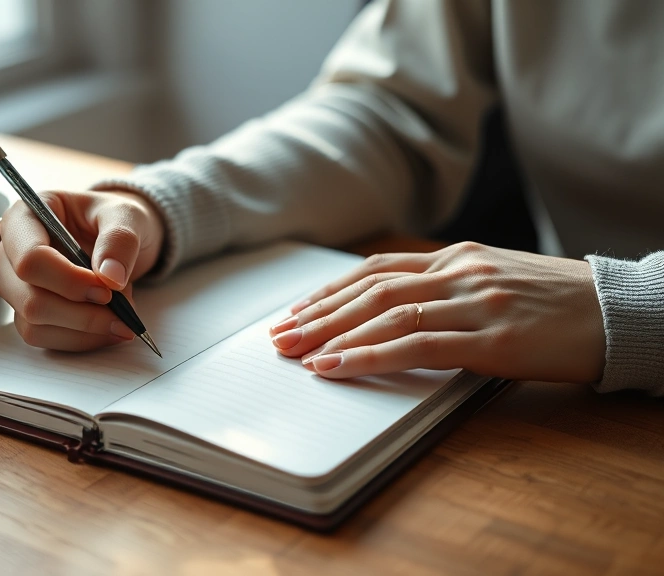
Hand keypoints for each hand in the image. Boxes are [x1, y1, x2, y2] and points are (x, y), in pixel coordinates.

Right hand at [0, 189, 164, 350]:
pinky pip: (44, 337)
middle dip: (81, 314)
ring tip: (121, 315)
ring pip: (35, 324)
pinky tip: (108, 327)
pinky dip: (81, 339)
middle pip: (30, 299)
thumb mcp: (126, 216)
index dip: (68, 281)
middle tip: (124, 312)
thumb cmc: (113, 219)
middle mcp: (9, 253)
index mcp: (23, 217)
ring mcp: (14, 285)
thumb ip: (120, 240)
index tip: (107, 290)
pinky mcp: (26, 311)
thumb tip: (110, 278)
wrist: (116, 239)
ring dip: (84, 329)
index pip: (29, 258)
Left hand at [268, 242, 606, 382]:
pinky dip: (369, 356)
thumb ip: (446, 289)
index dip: (329, 292)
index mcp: (457, 258)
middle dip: (318, 315)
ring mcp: (476, 302)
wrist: (622, 312)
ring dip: (332, 335)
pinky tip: (337, 367)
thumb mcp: (495, 283)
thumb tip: (393, 311)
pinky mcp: (495, 338)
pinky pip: (417, 345)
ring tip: (295, 353)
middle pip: (370, 291)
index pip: (376, 271)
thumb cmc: (558, 303)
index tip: (296, 311)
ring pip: (386, 314)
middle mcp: (459, 272)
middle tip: (279, 337)